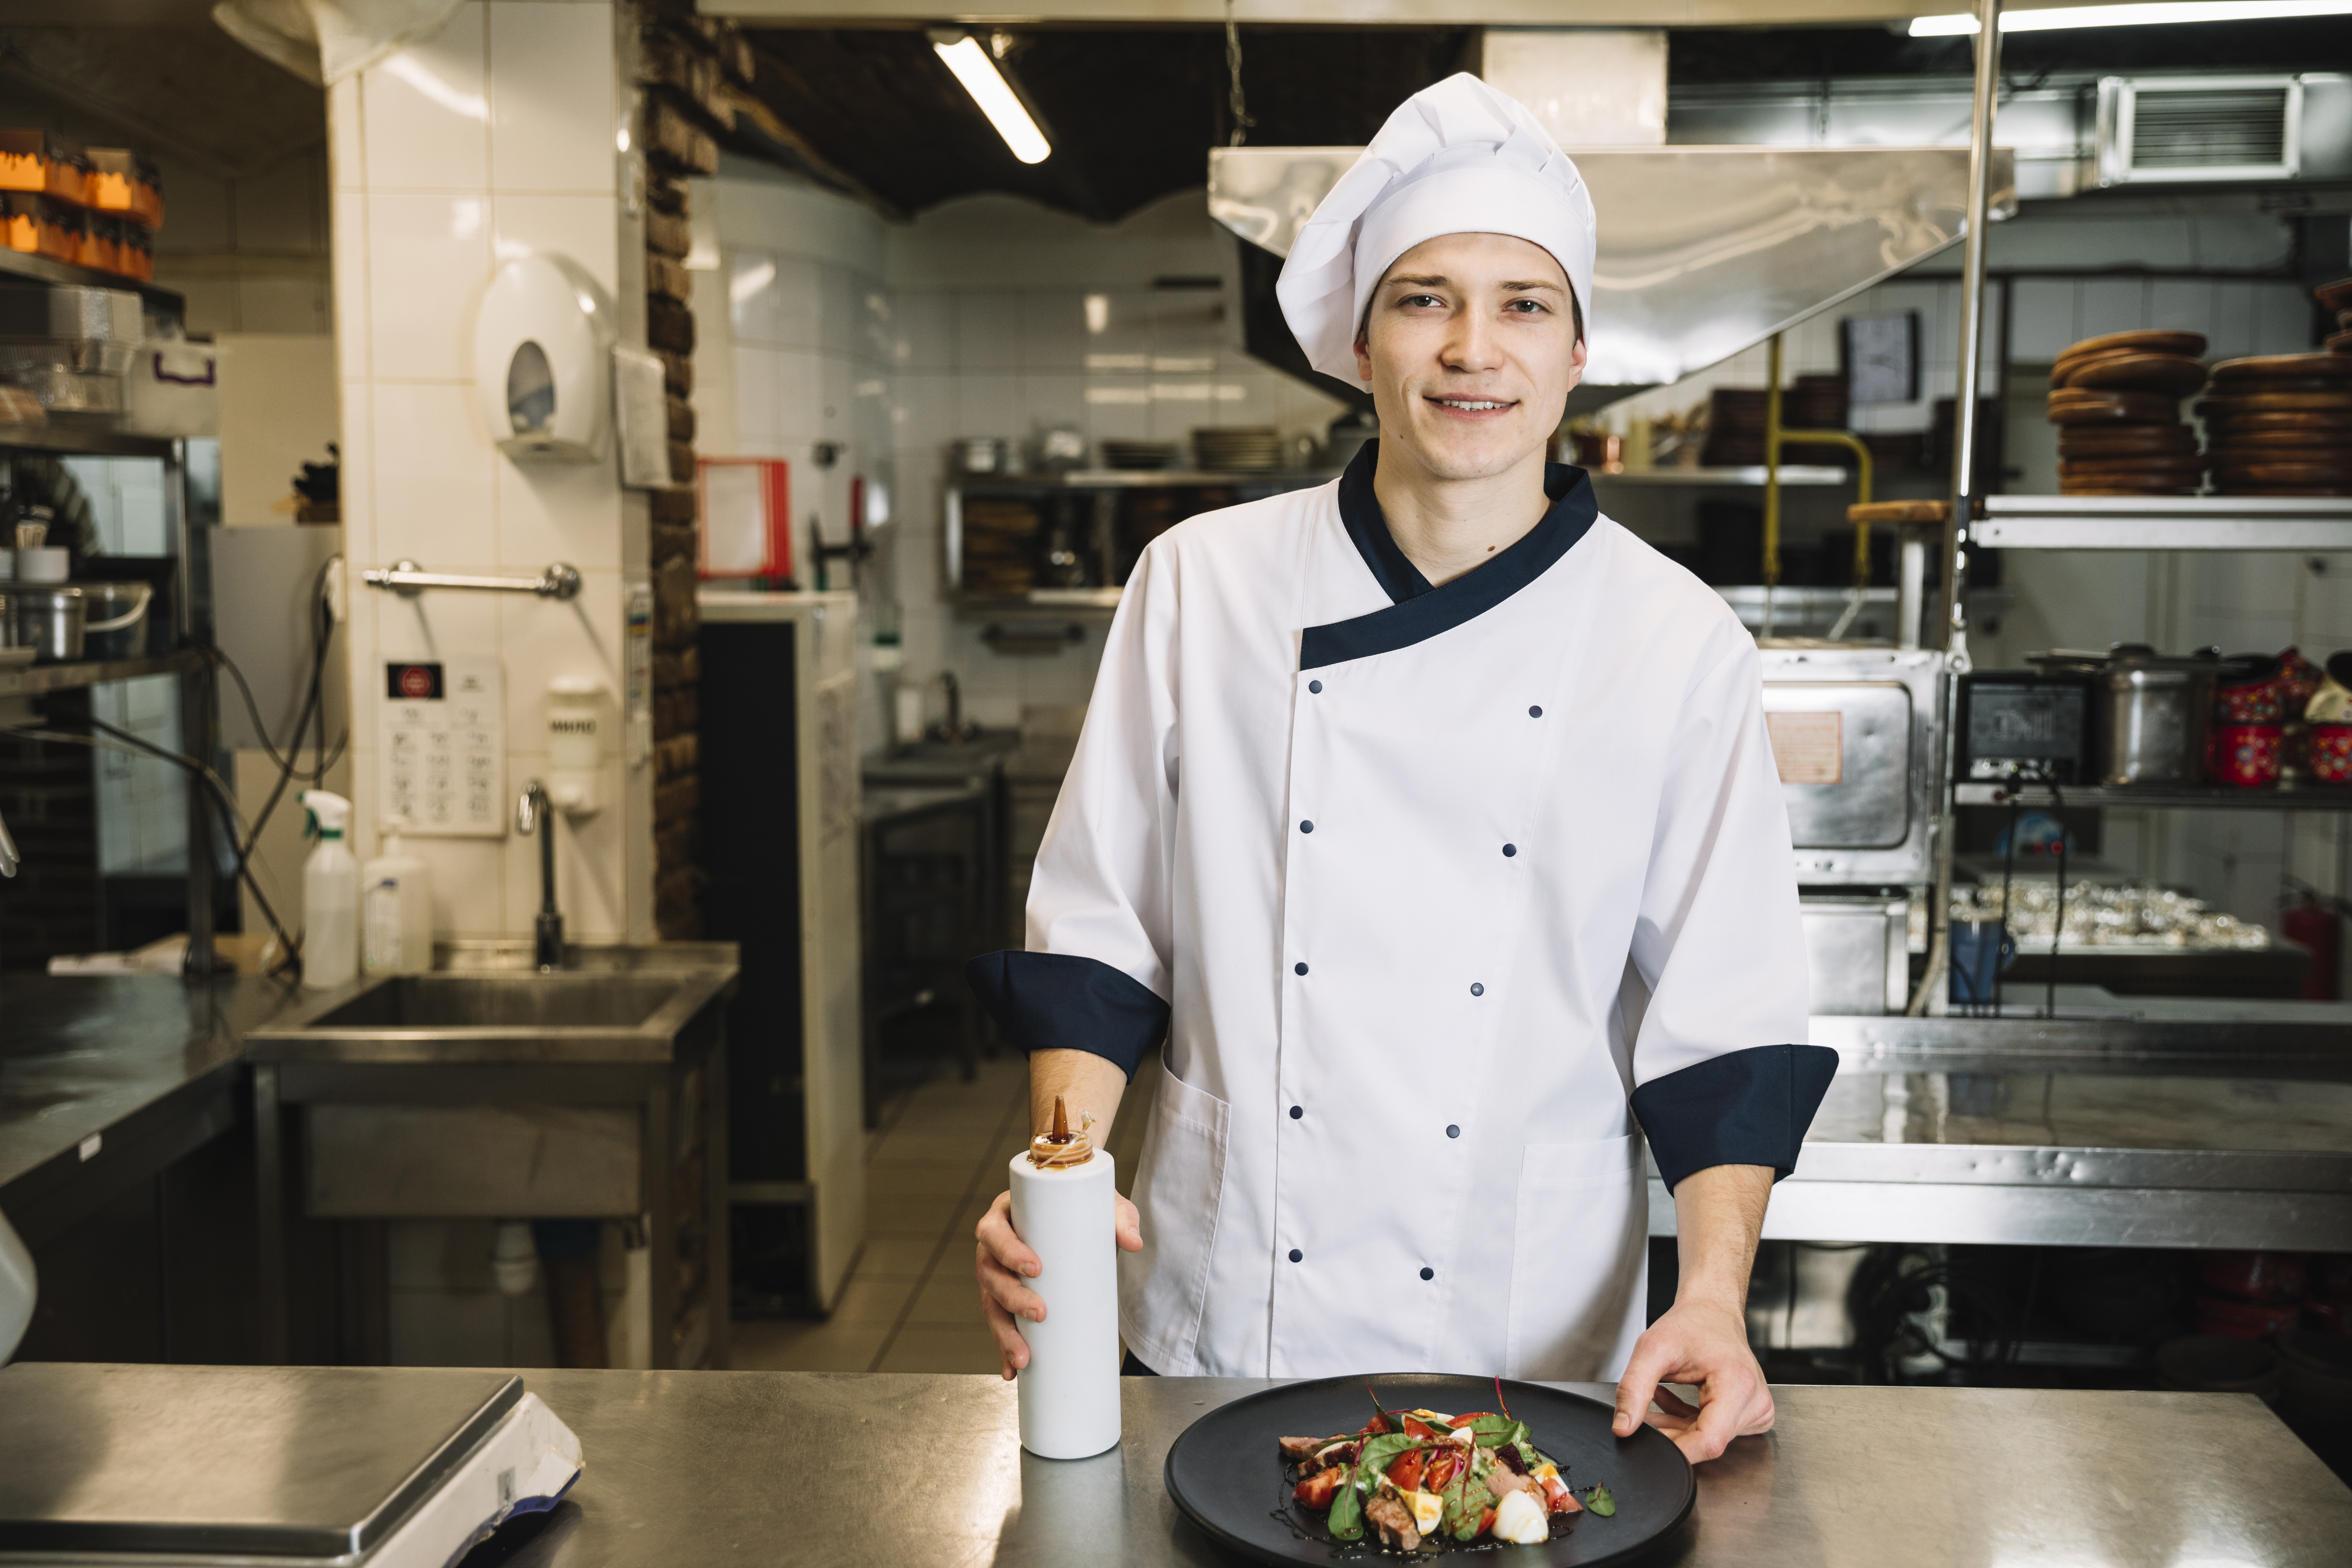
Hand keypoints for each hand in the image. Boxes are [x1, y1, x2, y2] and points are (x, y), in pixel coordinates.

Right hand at [975, 1187, 1143, 1379]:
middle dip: (1011, 1297)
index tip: (1036, 1267)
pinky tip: (1012, 1371)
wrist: (1080, 1219)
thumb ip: (1120, 1219)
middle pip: (989, 1273)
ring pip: (990, 1304)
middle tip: (1040, 1313)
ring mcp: (996, 1274)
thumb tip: (1133, 1244)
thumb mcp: (1102, 1207)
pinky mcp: (1005, 1299)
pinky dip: (1003, 1349)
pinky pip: (999, 1325)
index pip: (994, 1231)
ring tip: (1023, 1357)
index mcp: (1006, 1215)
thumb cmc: (1082, 1207)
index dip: (1008, 1250)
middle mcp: (993, 1246)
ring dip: (1004, 1333)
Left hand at [1610, 1295, 1773, 1462]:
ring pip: (1708, 1439)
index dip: (1674, 1449)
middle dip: (1670, 1435)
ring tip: (1658, 1396)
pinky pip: (1714, 1431)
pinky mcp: (1750, 1414)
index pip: (1708, 1441)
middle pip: (1706, 1442)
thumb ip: (1634, 1389)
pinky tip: (1672, 1399)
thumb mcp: (1652, 1349)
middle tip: (1644, 1412)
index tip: (1647, 1441)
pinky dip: (1689, 1422)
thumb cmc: (1690, 1323)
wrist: (1712, 1310)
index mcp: (1738, 1386)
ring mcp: (1756, 1410)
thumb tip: (1623, 1428)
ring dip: (1677, 1427)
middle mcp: (1754, 1403)